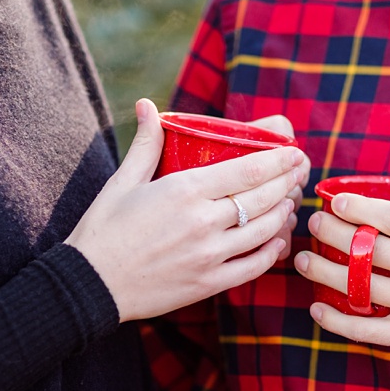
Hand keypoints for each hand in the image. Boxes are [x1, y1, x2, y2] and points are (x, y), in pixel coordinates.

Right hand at [67, 99, 305, 321]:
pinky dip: (270, 251)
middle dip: (288, 182)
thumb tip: (147, 105)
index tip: (294, 153)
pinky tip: (276, 239)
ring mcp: (209, 256)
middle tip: (300, 172)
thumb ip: (146, 143)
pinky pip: (253, 266)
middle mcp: (203, 222)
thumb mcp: (122, 181)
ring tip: (289, 201)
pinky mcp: (208, 284)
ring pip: (264, 231)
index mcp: (184, 190)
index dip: (279, 161)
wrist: (89, 285)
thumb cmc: (103, 230)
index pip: (248, 170)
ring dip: (282, 214)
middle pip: (263, 198)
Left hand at [293, 192, 389, 365]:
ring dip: (323, 271)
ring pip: (360, 287)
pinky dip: (335, 320)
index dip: (361, 208)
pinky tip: (316, 307)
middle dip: (333, 233)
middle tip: (313, 223)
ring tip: (303, 260)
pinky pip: (364, 329)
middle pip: (371, 250)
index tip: (337, 202)